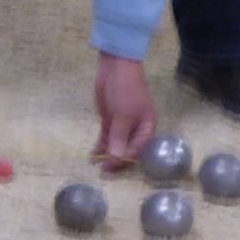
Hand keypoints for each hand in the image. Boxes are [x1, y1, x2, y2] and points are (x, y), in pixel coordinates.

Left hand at [91, 53, 155, 171]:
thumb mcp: (123, 115)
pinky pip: (107, 136)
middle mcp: (136, 128)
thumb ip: (119, 137)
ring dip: (106, 154)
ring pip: (115, 144)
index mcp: (147, 127)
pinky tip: (93, 154)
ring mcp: (122, 124)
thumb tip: (116, 158)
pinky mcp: (111, 119)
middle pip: (126, 149)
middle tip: (102, 172)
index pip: (136, 149)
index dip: (123, 159)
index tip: (110, 168)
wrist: (116, 67)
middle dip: (115, 160)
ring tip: (96, 166)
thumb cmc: (126, 91)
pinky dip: (101, 145)